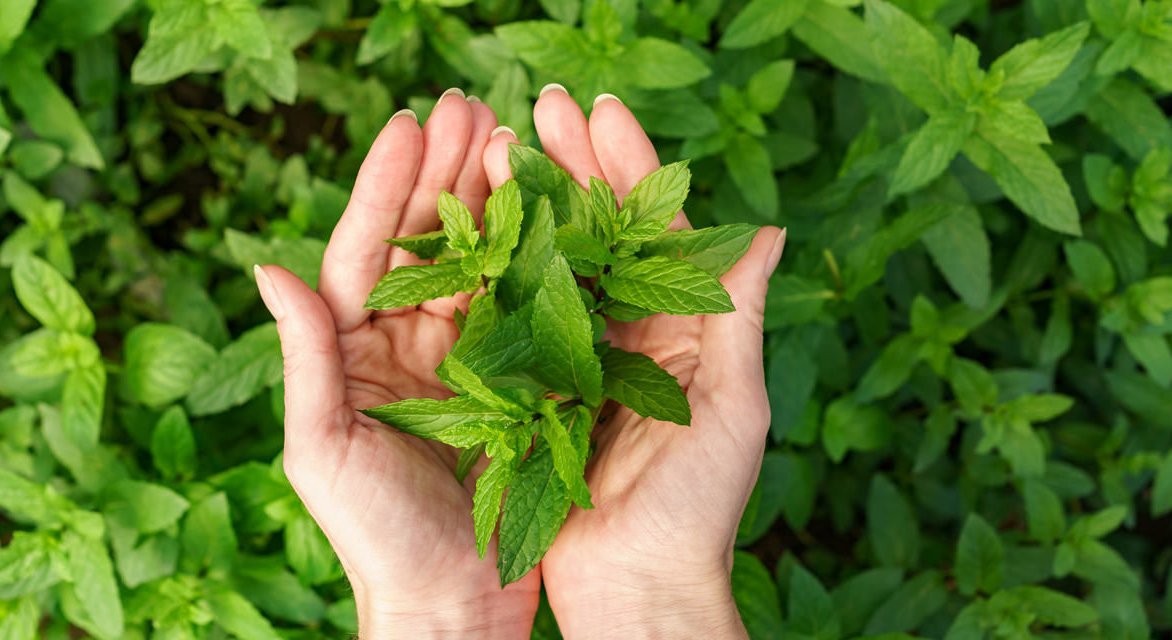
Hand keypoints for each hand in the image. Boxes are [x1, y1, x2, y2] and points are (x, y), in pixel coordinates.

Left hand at [254, 91, 540, 638]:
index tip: (411, 125)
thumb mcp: (325, 448)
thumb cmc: (375, 538)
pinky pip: (520, 308)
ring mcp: (460, 360)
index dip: (386, 186)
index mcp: (352, 353)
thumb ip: (305, 356)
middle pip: (424, 242)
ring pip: (475, 262)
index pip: (366, 252)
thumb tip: (268, 266)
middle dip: (444, 173)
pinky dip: (532, 258)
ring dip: (491, 199)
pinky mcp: (510, 382)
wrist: (450, 603)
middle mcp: (404, 345)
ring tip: (512, 137)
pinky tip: (550, 212)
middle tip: (471, 105)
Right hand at [482, 88, 784, 638]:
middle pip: (602, 232)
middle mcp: (632, 334)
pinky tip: (477, 224)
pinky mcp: (536, 390)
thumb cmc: (698, 508)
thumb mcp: (732, 408)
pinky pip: (518, 319)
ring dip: (533, 203)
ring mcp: (581, 359)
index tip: (599, 111)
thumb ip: (737, 317)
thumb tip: (768, 231)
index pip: (658, 230)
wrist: (635, 587)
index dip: (630, 167)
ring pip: (555, 263)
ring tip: (501, 144)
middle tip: (540, 105)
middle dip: (574, 166)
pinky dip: (501, 270)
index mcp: (685, 330)